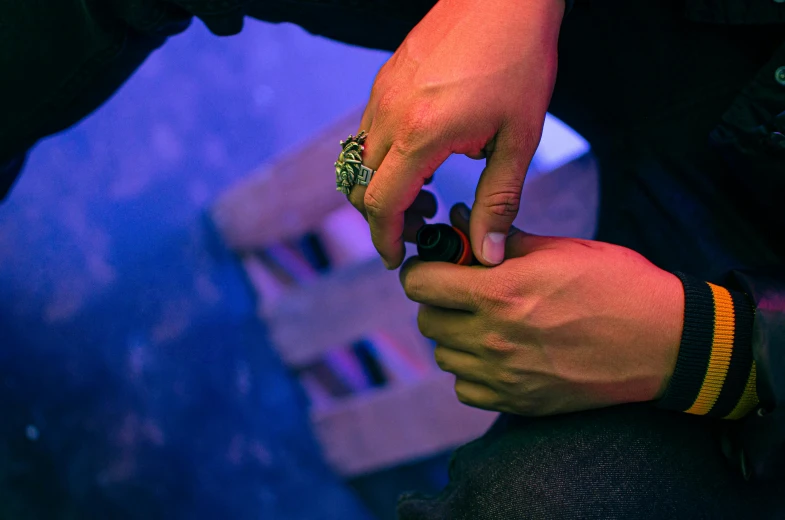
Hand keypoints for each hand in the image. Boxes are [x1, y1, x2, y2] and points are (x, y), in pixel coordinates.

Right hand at [348, 0, 564, 268]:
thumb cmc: (518, 62)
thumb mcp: (518, 139)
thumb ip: (498, 202)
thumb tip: (487, 254)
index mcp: (420, 135)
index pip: (380, 205)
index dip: (385, 239)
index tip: (396, 258)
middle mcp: (389, 115)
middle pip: (359, 187)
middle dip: (384, 218)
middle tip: (424, 225)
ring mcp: (381, 95)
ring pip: (357, 161)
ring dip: (380, 188)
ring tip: (426, 192)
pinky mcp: (384, 81)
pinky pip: (366, 133)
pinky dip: (381, 159)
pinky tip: (420, 157)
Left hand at [399, 204, 684, 415]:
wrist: (665, 341)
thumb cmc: (618, 285)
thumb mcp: (559, 249)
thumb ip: (503, 240)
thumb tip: (460, 220)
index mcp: (499, 293)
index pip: (420, 284)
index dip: (422, 270)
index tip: (435, 266)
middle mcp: (493, 338)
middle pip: (427, 320)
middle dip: (438, 301)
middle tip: (464, 291)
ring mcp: (504, 375)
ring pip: (444, 356)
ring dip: (455, 336)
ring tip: (485, 322)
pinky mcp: (519, 402)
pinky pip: (465, 389)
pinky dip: (472, 372)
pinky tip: (498, 355)